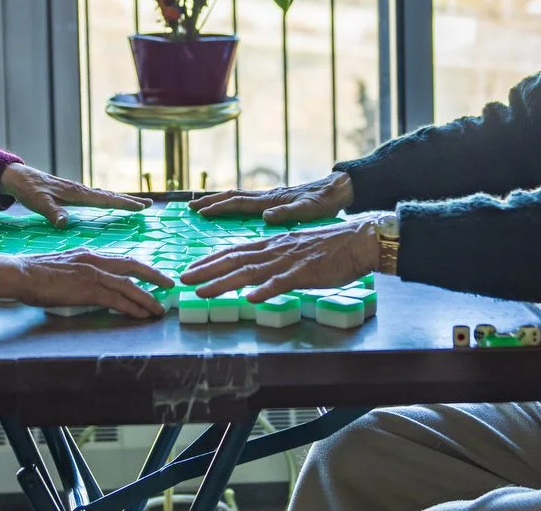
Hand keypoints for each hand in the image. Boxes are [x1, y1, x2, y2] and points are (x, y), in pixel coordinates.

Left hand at [0, 163, 150, 227]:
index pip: (105, 200)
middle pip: (110, 196)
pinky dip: (109, 199)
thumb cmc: (29, 190)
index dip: (124, 203)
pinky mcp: (73, 193)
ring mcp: (78, 191)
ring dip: (121, 199)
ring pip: (105, 195)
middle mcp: (81, 190)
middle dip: (130, 200)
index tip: (141, 206)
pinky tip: (110, 202)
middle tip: (149, 204)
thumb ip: (52, 212)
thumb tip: (65, 223)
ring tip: (137, 203)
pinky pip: (97, 196)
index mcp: (77, 193)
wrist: (20, 178)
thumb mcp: (39, 203)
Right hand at [0, 250, 174, 318]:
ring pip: (129, 285)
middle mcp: (94, 260)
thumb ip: (78, 272)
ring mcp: (92, 274)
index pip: (120, 259)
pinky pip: (117, 300)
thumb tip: (85, 283)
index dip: (139, 267)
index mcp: (88, 254)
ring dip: (147, 298)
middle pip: (132, 265)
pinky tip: (142, 315)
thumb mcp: (63, 266)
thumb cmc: (34, 273)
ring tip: (159, 309)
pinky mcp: (88, 289)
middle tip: (168, 285)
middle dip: (153, 275)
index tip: (151, 274)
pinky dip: (133, 307)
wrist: (21, 273)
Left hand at [179, 217, 378, 303]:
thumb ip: (274, 258)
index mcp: (272, 244)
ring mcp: (288, 261)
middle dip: (206, 270)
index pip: (234, 250)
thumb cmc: (328, 248)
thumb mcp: (295, 249)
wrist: (357, 241)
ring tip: (202, 293)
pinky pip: (282, 283)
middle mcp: (275, 249)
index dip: (210, 259)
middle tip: (183, 280)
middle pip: (234, 259)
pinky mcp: (305, 273)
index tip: (191, 268)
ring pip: (250, 272)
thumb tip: (256, 273)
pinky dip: (265, 291)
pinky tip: (250, 300)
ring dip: (223, 283)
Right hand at [188, 171, 353, 223]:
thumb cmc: (325, 202)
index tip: (199, 211)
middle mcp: (267, 197)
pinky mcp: (276, 201)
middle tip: (190, 207)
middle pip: (233, 197)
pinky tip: (231, 209)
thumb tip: (265, 216)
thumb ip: (288, 213)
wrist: (339, 189)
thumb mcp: (309, 210)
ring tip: (202, 206)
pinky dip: (233, 204)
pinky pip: (247, 202)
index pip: (238, 203)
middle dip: (211, 201)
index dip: (218, 207)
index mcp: (271, 200)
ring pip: (238, 197)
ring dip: (219, 201)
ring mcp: (271, 198)